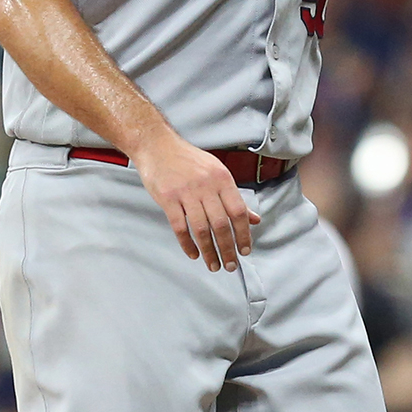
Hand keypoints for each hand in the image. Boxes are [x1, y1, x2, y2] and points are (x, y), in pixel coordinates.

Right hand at [131, 128, 259, 271]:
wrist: (158, 146)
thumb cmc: (189, 160)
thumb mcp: (217, 172)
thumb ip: (235, 197)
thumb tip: (254, 218)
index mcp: (222, 179)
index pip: (238, 211)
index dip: (244, 233)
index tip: (245, 250)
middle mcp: (206, 186)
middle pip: (221, 224)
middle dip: (228, 248)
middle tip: (231, 265)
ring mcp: (186, 192)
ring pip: (201, 229)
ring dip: (209, 251)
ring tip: (214, 265)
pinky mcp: (167, 199)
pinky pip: (180, 227)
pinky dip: (187, 244)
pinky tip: (194, 254)